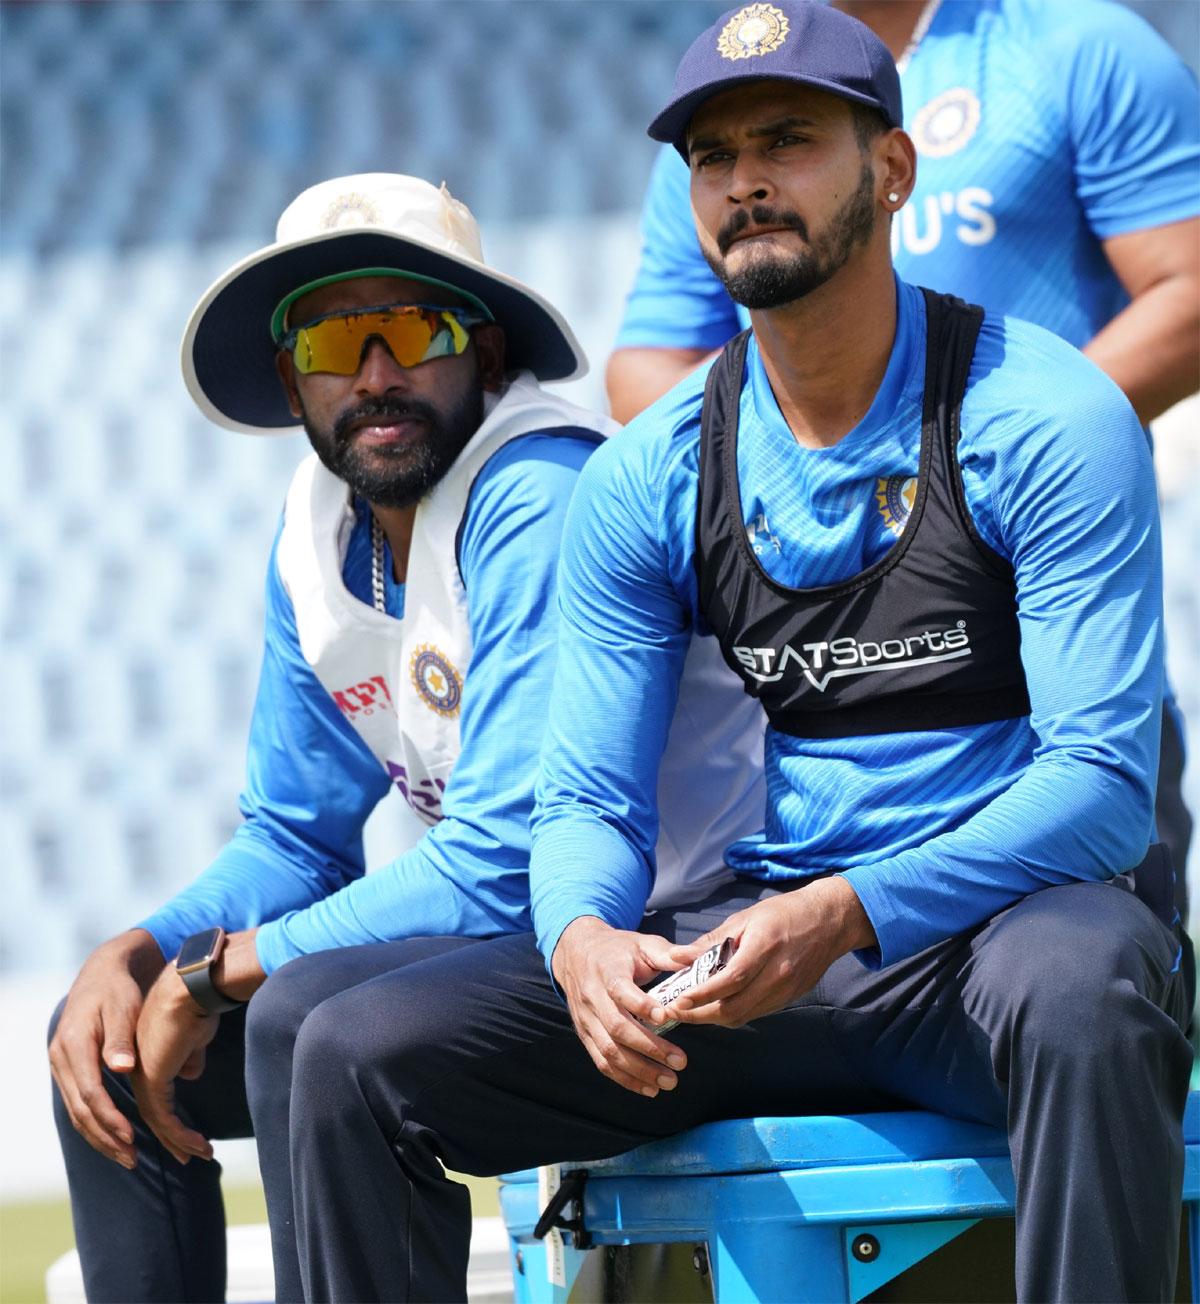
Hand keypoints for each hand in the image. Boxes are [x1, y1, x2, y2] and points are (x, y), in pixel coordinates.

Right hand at [49, 930, 164, 1168]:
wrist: (101, 974)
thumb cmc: (118, 989)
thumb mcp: (123, 1006)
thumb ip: (121, 1037)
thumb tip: (121, 1068)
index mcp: (73, 1044)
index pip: (90, 1092)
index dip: (110, 1117)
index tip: (132, 1136)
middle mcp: (60, 1059)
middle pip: (80, 1110)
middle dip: (106, 1137)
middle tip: (133, 1159)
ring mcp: (61, 1066)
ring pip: (77, 1112)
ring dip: (100, 1138)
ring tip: (127, 1158)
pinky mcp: (68, 1069)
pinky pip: (78, 1105)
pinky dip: (95, 1125)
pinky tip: (114, 1139)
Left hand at [130, 968, 218, 1164]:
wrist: (192, 988)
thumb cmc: (198, 1003)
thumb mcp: (196, 1034)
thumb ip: (190, 1055)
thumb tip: (189, 1073)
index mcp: (148, 1056)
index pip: (155, 1095)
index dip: (171, 1118)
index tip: (187, 1136)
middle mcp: (140, 1068)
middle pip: (153, 1113)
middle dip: (173, 1138)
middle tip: (189, 1157)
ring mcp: (144, 1075)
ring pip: (158, 1120)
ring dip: (181, 1141)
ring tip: (204, 1154)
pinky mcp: (152, 1080)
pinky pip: (164, 1118)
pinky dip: (181, 1135)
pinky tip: (199, 1144)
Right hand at [552, 917, 688, 1096]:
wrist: (575, 952)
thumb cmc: (617, 949)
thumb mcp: (641, 943)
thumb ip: (669, 953)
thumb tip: (698, 956)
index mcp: (607, 971)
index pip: (621, 991)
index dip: (642, 1006)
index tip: (666, 1017)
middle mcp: (593, 997)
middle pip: (617, 1027)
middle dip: (649, 1048)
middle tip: (680, 1062)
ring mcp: (586, 1019)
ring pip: (609, 1050)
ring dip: (639, 1070)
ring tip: (669, 1081)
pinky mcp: (585, 1035)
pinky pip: (601, 1061)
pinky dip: (624, 1079)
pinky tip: (648, 1088)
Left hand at [663, 878, 874, 1028]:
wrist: (829, 921)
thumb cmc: (784, 913)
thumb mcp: (746, 917)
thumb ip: (713, 941)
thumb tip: (679, 956)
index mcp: (765, 947)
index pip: (730, 980)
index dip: (701, 995)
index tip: (678, 1001)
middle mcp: (778, 974)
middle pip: (734, 1008)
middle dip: (700, 1015)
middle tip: (675, 1012)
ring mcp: (786, 990)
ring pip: (744, 1016)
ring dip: (714, 1018)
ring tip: (690, 1012)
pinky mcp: (790, 998)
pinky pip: (756, 1013)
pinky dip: (734, 1013)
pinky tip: (717, 1006)